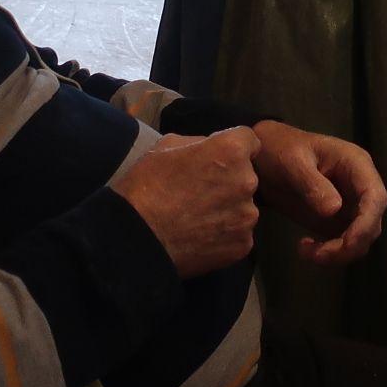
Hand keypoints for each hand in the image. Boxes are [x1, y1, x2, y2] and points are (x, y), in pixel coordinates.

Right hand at [109, 128, 261, 278]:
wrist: (136, 237)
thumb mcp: (167, 146)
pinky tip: (201, 237)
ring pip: (244, 207)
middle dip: (231, 181)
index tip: (221, 159)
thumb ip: (200, 143)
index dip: (235, 149)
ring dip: (228, 210)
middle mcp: (247, 181)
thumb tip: (211, 149)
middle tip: (202, 193)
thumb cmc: (146, 185)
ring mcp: (247, 216)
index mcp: (231, 151)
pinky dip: (225, 235)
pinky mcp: (243, 245)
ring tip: (199, 219)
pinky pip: (239, 234)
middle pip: (247, 176)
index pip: (250, 141)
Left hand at [250, 121, 386, 265]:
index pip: (375, 197)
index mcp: (356, 165)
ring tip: (307, 251)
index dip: (367, 223)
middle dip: (350, 245)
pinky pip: (344, 244)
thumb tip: (334, 210)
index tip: (347, 243)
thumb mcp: (292, 161)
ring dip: (339, 254)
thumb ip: (312, 183)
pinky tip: (306, 249)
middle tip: (319, 254)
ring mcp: (350, 205)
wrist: (265, 156)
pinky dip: (330, 254)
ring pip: (361, 239)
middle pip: (372, 223)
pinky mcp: (337, 221)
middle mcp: (359, 187)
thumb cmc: (281, 149)